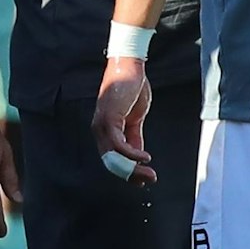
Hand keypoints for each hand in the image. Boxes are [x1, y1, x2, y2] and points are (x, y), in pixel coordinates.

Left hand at [91, 56, 156, 184]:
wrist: (131, 68)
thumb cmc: (132, 89)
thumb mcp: (135, 118)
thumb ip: (134, 135)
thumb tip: (138, 156)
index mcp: (105, 130)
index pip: (111, 158)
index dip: (127, 171)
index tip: (143, 180)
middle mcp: (99, 129)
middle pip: (111, 161)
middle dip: (131, 174)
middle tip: (149, 180)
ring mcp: (102, 124)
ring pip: (114, 157)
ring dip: (133, 168)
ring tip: (150, 173)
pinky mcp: (109, 118)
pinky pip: (119, 144)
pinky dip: (132, 154)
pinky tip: (145, 157)